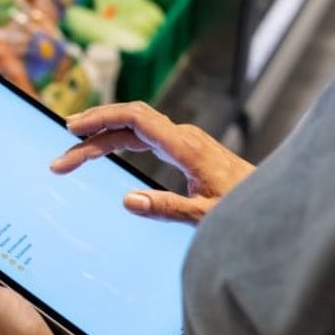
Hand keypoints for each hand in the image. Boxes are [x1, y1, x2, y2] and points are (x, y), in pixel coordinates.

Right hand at [51, 102, 253, 222]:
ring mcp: (184, 140)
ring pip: (135, 126)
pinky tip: (105, 147)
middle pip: (129, 118)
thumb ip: (167, 209)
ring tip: (74, 148)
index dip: (101, 119)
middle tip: (63, 144)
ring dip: (104, 134)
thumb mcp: (205, 216)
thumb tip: (127, 201)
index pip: (135, 118)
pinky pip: (144, 135)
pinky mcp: (184, 148)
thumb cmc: (243, 209)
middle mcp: (183, 136)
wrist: (271, 204)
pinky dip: (119, 139)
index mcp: (185, 146)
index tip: (73, 131)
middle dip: (94, 127)